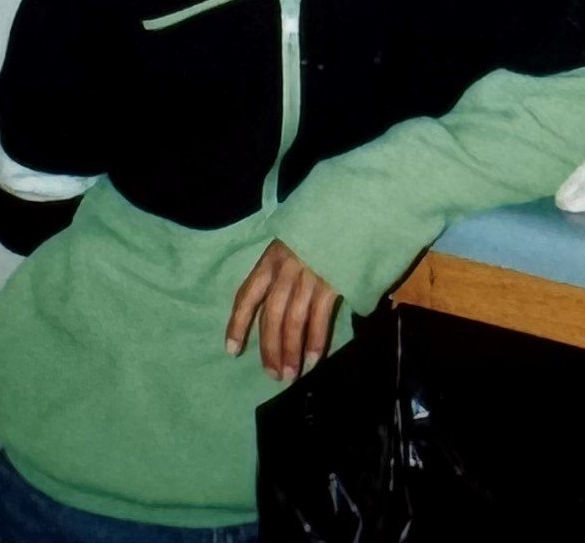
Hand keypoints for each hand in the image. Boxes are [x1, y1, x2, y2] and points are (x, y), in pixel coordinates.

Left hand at [226, 239, 338, 383]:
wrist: (352, 209)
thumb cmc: (319, 231)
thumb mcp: (291, 244)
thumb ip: (280, 271)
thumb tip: (272, 308)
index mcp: (271, 259)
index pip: (247, 295)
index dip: (238, 324)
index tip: (232, 351)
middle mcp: (286, 269)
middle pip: (271, 315)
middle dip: (270, 349)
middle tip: (273, 375)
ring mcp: (310, 274)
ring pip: (293, 320)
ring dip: (291, 351)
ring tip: (290, 374)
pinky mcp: (332, 279)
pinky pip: (319, 317)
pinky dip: (315, 341)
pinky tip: (313, 360)